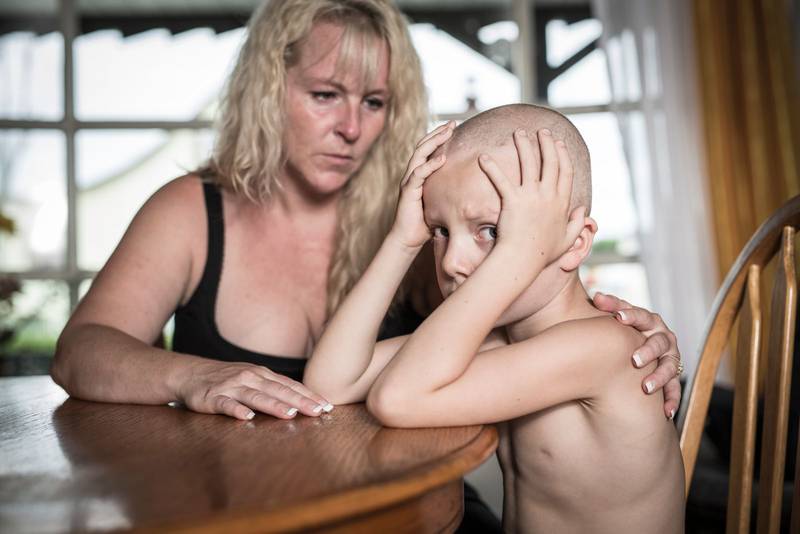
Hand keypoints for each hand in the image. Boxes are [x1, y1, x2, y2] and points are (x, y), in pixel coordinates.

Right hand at [176, 360, 331, 419]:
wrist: (191, 373)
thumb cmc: (229, 380)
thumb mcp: (254, 380)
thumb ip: (275, 389)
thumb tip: (303, 402)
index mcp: (263, 375)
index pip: (290, 386)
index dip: (309, 396)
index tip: (327, 406)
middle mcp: (250, 378)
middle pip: (279, 390)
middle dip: (300, 401)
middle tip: (318, 411)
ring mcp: (232, 387)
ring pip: (256, 396)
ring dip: (273, 405)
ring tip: (289, 413)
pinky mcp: (212, 397)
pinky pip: (226, 404)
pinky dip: (236, 410)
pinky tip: (247, 417)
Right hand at [390, 121, 454, 249]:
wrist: (407, 238)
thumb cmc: (424, 222)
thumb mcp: (440, 202)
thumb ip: (450, 192)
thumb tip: (472, 188)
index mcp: (419, 174)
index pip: (428, 149)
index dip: (439, 136)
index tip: (454, 127)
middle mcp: (412, 174)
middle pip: (423, 145)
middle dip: (438, 133)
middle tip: (453, 123)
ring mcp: (408, 181)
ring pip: (419, 154)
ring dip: (434, 142)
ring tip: (447, 133)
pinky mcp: (408, 191)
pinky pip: (418, 174)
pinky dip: (430, 165)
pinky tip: (441, 159)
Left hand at [478, 128, 584, 276]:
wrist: (523, 259)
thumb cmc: (543, 253)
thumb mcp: (567, 239)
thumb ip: (578, 224)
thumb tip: (582, 210)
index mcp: (562, 202)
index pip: (565, 172)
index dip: (562, 155)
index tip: (559, 143)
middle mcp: (548, 195)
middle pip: (550, 162)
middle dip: (546, 143)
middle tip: (541, 131)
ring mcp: (530, 196)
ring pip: (528, 163)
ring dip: (524, 145)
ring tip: (519, 133)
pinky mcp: (512, 200)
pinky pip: (501, 179)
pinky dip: (491, 167)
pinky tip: (483, 157)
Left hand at [593, 292, 682, 418]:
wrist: (638, 346)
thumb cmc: (622, 330)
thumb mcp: (616, 317)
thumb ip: (607, 306)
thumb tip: (595, 296)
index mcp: (649, 321)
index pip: (642, 316)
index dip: (631, 316)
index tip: (618, 317)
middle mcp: (663, 338)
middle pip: (659, 342)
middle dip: (648, 351)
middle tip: (634, 360)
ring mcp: (670, 357)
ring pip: (670, 366)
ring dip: (659, 377)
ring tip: (646, 388)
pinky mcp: (673, 376)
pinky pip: (675, 389)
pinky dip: (672, 400)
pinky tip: (666, 412)